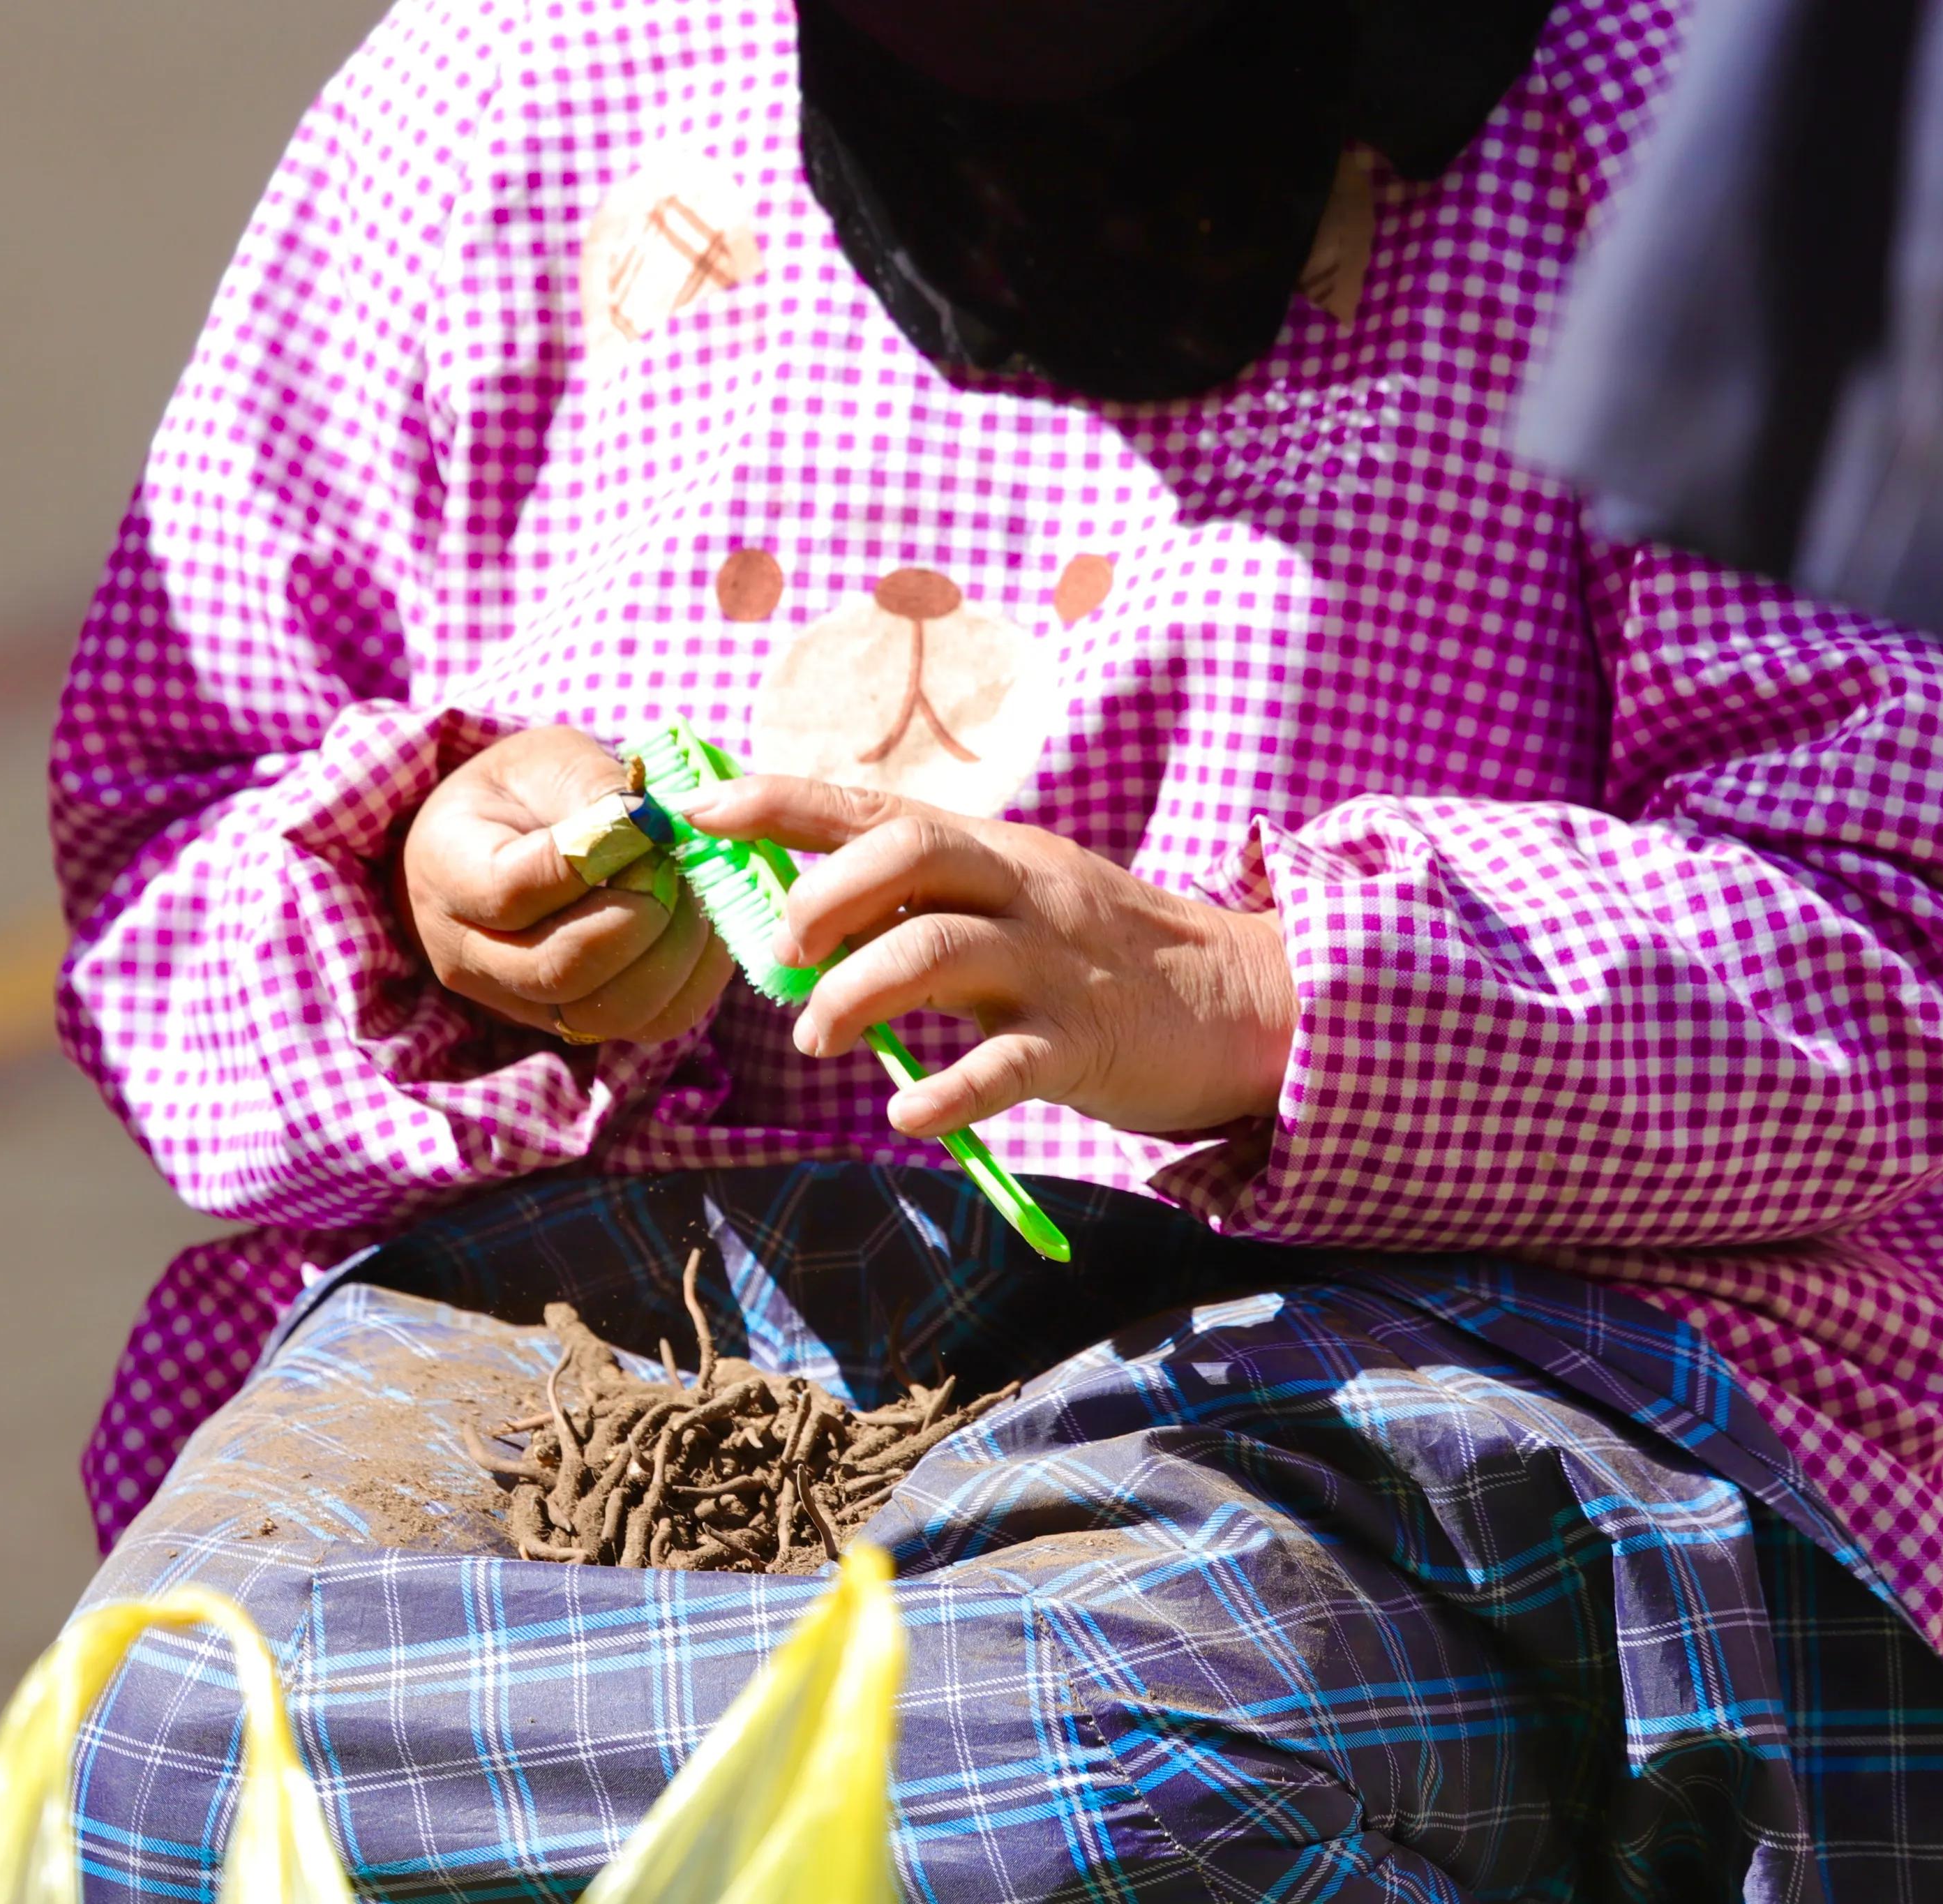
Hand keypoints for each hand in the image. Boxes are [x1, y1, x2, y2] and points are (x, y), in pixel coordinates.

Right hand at [395, 727, 733, 1043]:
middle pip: (558, 970)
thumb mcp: (547, 760)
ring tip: (696, 893)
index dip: (592, 861)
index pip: (511, 891)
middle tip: (677, 866)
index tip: (648, 823)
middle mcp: (468, 956)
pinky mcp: (575, 1023)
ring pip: (606, 1012)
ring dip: (673, 953)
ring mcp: (518, 1002)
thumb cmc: (523, 790)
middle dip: (641, 917)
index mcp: (444, 872)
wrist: (504, 842)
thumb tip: (656, 827)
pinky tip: (707, 928)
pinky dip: (692, 979)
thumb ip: (594, 788)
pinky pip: (644, 1024)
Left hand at [678, 778, 1294, 1137]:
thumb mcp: (1015, 901)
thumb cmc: (1099, 955)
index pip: (872, 804)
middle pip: (907, 853)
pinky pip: (1004, 1066)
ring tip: (816, 1038)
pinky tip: (905, 1115)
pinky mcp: (1085, 1042)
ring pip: (938, 952)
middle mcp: (1018, 890)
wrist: (1241, 999)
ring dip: (855, 995)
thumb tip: (798, 916)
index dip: (780, 801)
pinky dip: (945, 1093)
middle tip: (781, 958)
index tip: (701, 808)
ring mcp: (1053, 964)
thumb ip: (922, 902)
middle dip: (822, 898)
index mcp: (992, 851)